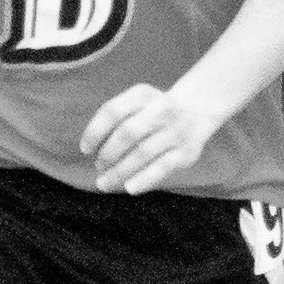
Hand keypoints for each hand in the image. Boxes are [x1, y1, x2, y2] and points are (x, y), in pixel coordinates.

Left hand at [82, 83, 219, 194]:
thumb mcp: (137, 102)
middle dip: (107, 154)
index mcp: (144, 94)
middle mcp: (163, 110)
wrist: (198, 111)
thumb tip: (91, 149)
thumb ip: (115, 119)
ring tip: (105, 183)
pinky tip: (129, 188)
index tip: (85, 150)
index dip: (94, 133)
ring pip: (142, 154)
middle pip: (127, 134)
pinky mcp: (186, 152)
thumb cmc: (154, 111)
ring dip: (119, 172)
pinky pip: (162, 168)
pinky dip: (144, 180)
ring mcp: (176, 131)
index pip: (113, 112)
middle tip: (99, 167)